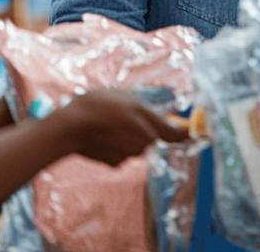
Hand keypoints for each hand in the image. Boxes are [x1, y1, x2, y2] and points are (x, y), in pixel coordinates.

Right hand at [57, 89, 188, 166]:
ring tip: (110, 127)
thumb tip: (161, 112)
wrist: (68, 128)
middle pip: (152, 138)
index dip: (184, 134)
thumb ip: (144, 103)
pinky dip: (116, 149)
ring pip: (137, 147)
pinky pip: (123, 156)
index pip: (175, 133)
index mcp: (147, 118)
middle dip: (145, 131)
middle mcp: (143, 139)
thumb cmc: (95, 104)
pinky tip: (103, 139)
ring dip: (129, 140)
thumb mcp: (123, 95)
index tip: (191, 134)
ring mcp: (130, 154)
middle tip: (125, 118)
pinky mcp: (116, 164)